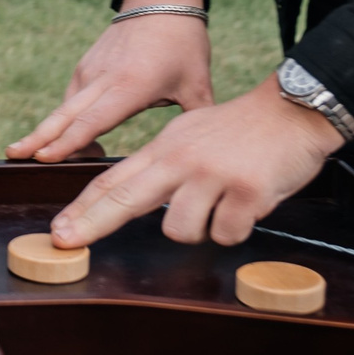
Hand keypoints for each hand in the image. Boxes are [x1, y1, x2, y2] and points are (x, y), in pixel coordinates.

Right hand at [8, 0, 212, 162]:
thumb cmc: (183, 44)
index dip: (69, 141)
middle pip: (64, 114)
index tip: (44, 156)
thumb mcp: (198, 86)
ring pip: (64, 109)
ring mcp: (90, 71)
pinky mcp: (85, 66)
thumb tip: (205, 155)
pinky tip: (64, 139)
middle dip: (38, 138)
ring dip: (50, 133)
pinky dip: (65, 121)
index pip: (93, 120)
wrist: (160, 1)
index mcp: (131, 87)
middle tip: (13, 155)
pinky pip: (71, 99)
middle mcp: (103, 79)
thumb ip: (198, 122)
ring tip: (33, 155)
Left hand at [48, 74, 339, 248]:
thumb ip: (164, 164)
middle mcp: (181, 160)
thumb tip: (134, 194)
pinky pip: (227, 233)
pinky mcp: (247, 192)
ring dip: (200, 228)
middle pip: (125, 199)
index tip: (59, 230)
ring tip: (222, 205)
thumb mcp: (191, 135)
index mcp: (165, 148)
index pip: (113, 180)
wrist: (294, 112)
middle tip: (66, 242)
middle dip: (91, 224)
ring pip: (180, 229)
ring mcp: (213, 175)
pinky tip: (248, 203)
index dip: (83, 207)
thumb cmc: (242, 129)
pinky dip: (237, 227)